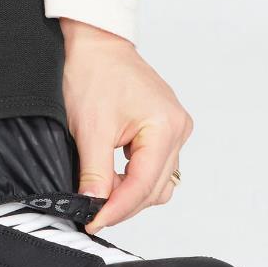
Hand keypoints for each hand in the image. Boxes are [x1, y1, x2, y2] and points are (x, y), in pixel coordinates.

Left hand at [61, 19, 192, 233]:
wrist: (94, 45)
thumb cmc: (93, 73)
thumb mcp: (89, 129)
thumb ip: (95, 173)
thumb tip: (95, 205)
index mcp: (165, 127)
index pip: (143, 185)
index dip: (117, 209)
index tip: (94, 221)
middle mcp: (178, 130)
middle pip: (155, 188)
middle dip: (123, 204)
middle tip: (92, 213)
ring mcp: (175, 130)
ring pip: (158, 182)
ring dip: (131, 194)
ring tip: (101, 195)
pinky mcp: (165, 130)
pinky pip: (155, 168)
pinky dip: (135, 180)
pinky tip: (113, 180)